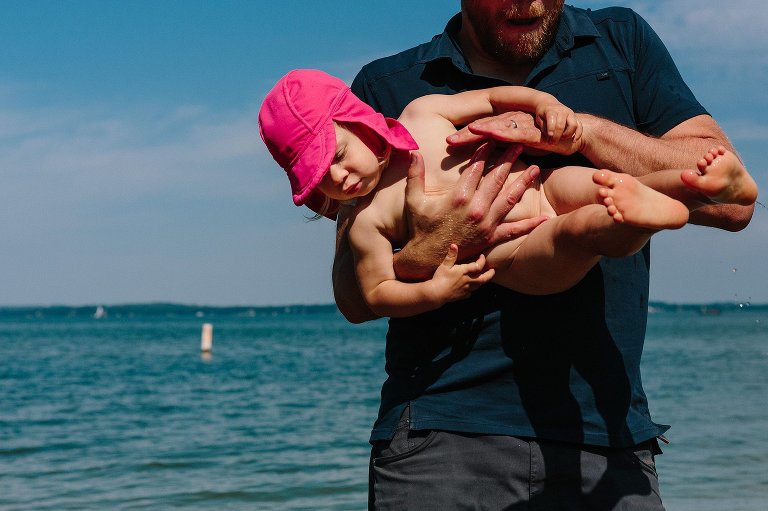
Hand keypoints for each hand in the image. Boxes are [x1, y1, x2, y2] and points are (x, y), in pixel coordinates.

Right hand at [393, 145, 546, 280]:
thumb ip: (415, 175)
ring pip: (509, 198)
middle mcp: (476, 208)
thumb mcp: (414, 200)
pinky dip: (529, 225)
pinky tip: (544, 218)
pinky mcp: (490, 238)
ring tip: (535, 169)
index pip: (476, 167)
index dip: (485, 150)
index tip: (493, 138)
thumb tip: (413, 152)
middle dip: (509, 159)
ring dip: (524, 182)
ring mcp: (485, 223)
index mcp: (458, 196)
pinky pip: (513, 230)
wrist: (427, 259)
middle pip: (497, 178)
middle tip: (520, 144)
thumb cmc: (420, 228)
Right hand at [428, 244, 494, 302]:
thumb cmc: (440, 278)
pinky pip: (471, 292)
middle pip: (483, 278)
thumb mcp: (444, 265)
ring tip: (484, 278)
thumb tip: (454, 245)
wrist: (436, 294)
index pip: (478, 265)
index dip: (482, 260)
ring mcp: (466, 289)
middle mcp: (468, 280)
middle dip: (490, 274)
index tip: (482, 256)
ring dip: (483, 281)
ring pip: (479, 285)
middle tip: (493, 270)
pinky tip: (470, 288)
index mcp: (465, 271)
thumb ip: (451, 256)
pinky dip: (472, 289)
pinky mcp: (463, 296)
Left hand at [447, 111, 583, 154]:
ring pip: (501, 126)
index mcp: (504, 125)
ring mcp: (525, 123)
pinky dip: (508, 133)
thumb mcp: (516, 143)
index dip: (463, 135)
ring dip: (485, 128)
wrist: (573, 133)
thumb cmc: (542, 138)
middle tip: (448, 140)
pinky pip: (521, 132)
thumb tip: (475, 159)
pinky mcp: (539, 131)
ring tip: (470, 131)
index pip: (479, 129)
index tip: (445, 143)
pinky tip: (495, 134)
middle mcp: (512, 120)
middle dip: (467, 133)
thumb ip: (499, 147)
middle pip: (486, 126)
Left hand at [535, 101, 581, 143]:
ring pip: (573, 125)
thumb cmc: (543, 115)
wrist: (549, 105)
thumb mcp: (539, 119)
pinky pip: (580, 126)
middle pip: (561, 125)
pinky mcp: (575, 118)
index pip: (552, 118)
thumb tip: (550, 137)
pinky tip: (573, 141)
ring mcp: (570, 114)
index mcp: (551, 110)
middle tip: (552, 143)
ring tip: (561, 139)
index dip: (551, 128)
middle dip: (556, 136)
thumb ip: (544, 127)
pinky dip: (578, 134)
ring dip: (568, 135)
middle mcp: (562, 111)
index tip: (549, 136)